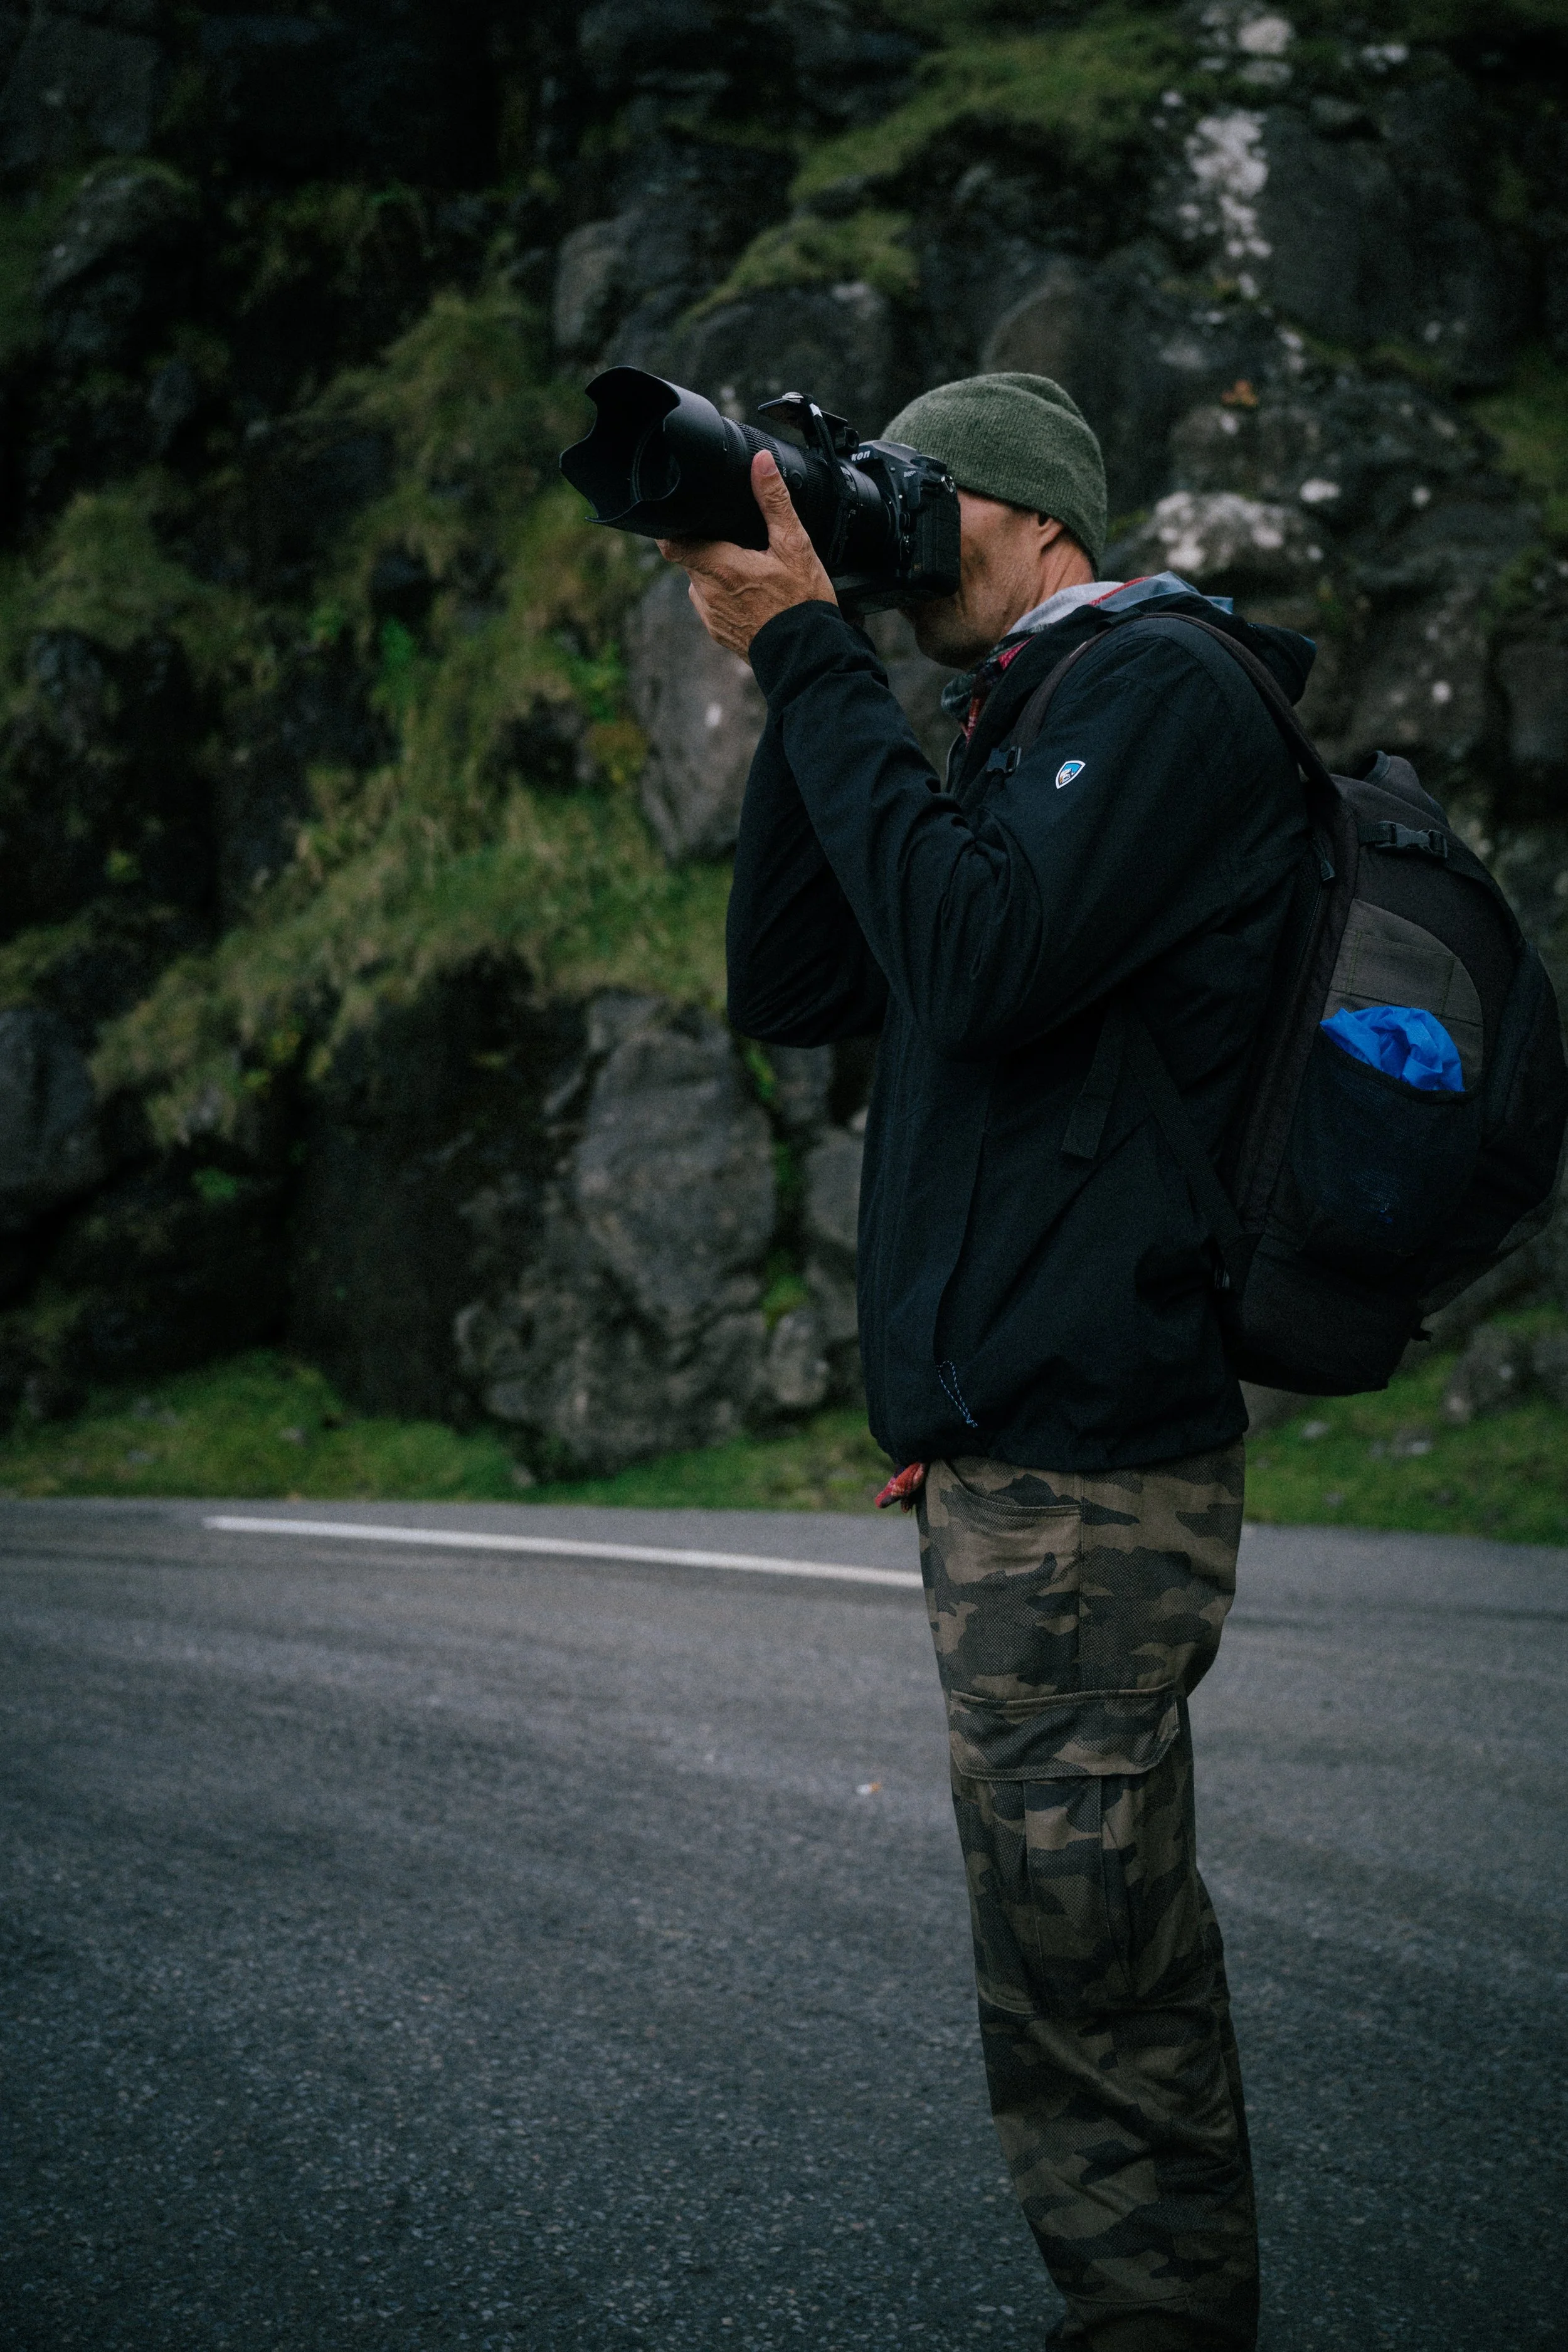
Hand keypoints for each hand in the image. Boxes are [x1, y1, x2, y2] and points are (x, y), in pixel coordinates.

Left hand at [657, 449, 835, 656]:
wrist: (807, 657)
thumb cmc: (801, 604)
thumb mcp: (794, 545)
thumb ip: (774, 501)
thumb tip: (761, 463)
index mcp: (718, 566)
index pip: (671, 543)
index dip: (671, 528)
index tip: (681, 518)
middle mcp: (706, 593)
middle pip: (691, 558)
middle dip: (707, 546)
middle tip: (734, 540)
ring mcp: (710, 616)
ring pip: (702, 582)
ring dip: (718, 572)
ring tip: (750, 570)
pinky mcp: (719, 633)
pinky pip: (713, 606)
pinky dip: (727, 597)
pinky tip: (753, 597)